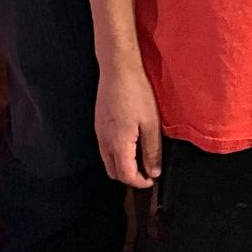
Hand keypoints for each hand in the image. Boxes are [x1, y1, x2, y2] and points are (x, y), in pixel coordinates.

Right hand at [95, 59, 161, 187]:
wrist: (117, 69)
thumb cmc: (136, 93)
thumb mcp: (151, 123)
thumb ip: (152, 151)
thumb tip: (153, 172)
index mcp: (118, 144)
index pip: (126, 175)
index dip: (140, 182)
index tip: (152, 179)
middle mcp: (104, 142)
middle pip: (113, 172)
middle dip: (129, 177)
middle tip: (147, 172)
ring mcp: (99, 133)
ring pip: (107, 161)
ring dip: (122, 166)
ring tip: (140, 158)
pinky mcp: (98, 124)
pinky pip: (105, 148)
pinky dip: (116, 154)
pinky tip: (130, 143)